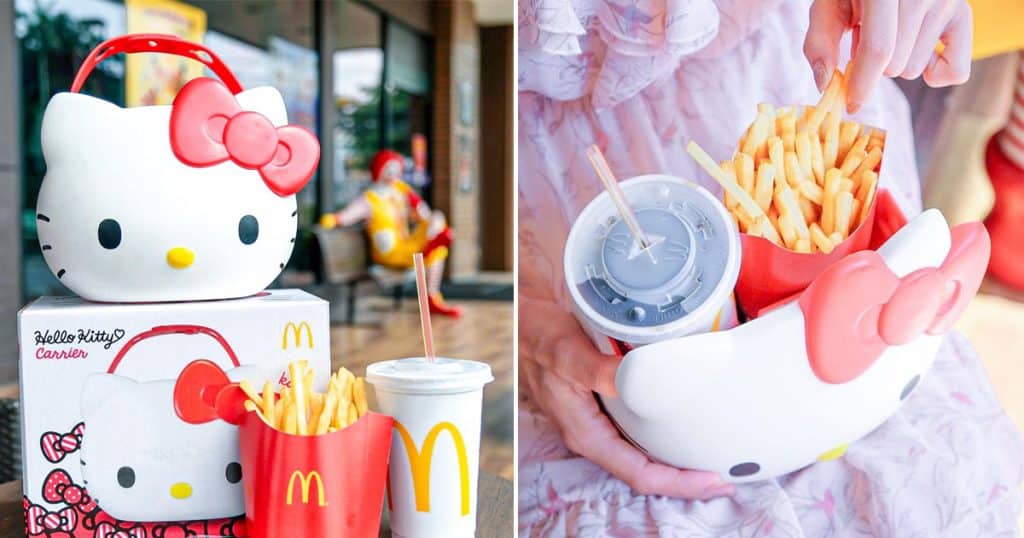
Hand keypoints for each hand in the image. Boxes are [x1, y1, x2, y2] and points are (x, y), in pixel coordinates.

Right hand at [519, 296, 734, 498]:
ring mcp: (601, 416)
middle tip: (727, 475)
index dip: (677, 482)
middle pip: (647, 469)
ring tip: (714, 453)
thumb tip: (634, 381)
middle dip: (685, 476)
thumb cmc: (535, 333)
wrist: (524, 310)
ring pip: (646, 450)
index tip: (712, 480)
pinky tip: (689, 417)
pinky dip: (669, 427)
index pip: (638, 473)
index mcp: (585, 431)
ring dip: (679, 455)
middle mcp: (595, 430)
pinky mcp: (608, 399)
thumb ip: (596, 370)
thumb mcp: (564, 351)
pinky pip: (643, 425)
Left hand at [804, 0, 972, 112]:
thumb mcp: (828, 6)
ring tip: (891, 32)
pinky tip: (919, 51)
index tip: (851, 105)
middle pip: (895, 65)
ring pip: (915, 69)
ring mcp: (947, 0)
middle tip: (869, 36)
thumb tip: (826, 83)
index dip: (862, 83)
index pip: (879, 48)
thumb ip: (819, 42)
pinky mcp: (964, 12)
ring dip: (898, 61)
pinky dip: (936, 73)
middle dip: (874, 63)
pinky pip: (956, 70)